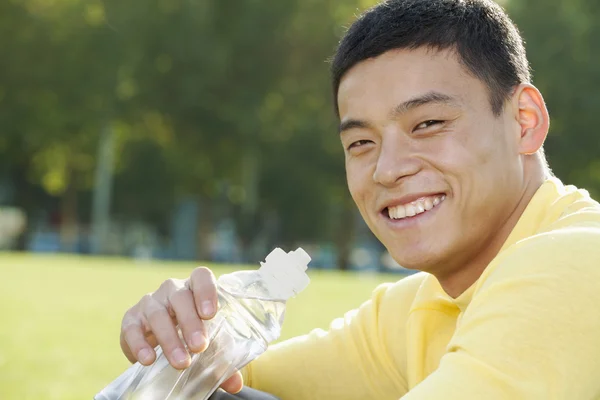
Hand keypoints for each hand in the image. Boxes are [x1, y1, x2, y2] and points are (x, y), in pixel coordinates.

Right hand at [119, 267, 243, 393]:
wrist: (164, 341)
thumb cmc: (193, 334)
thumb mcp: (209, 342)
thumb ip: (223, 358)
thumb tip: (235, 383)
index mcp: (195, 288)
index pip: (201, 276)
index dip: (206, 290)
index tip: (211, 313)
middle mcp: (172, 290)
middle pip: (180, 297)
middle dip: (190, 322)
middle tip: (200, 346)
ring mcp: (150, 302)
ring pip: (157, 313)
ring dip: (169, 339)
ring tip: (181, 362)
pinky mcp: (131, 319)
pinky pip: (131, 328)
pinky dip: (139, 344)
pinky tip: (148, 360)